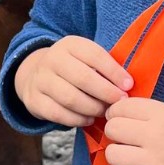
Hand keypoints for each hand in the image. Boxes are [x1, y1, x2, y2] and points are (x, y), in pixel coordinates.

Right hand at [14, 37, 131, 128]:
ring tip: (105, 112)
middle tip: (119, 102)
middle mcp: (53, 59)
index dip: (114, 72)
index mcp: (70, 44)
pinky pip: (58, 114)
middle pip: (83, 78)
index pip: (94, 55)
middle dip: (106, 93)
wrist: (36, 75)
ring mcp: (40, 79)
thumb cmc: (73, 69)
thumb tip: (129, 85)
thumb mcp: (86, 59)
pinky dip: (77, 120)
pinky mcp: (34, 100)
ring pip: (71, 98)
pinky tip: (88, 119)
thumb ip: (105, 67)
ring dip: (93, 108)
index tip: (128, 86)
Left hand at [103, 96, 163, 164]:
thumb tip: (112, 112)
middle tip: (129, 142)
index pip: (121, 107)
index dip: (117, 114)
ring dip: (121, 158)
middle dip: (117, 135)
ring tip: (134, 161)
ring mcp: (155, 164)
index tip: (123, 121)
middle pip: (113, 129)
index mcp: (163, 115)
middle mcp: (157, 137)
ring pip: (113, 155)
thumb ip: (146, 113)